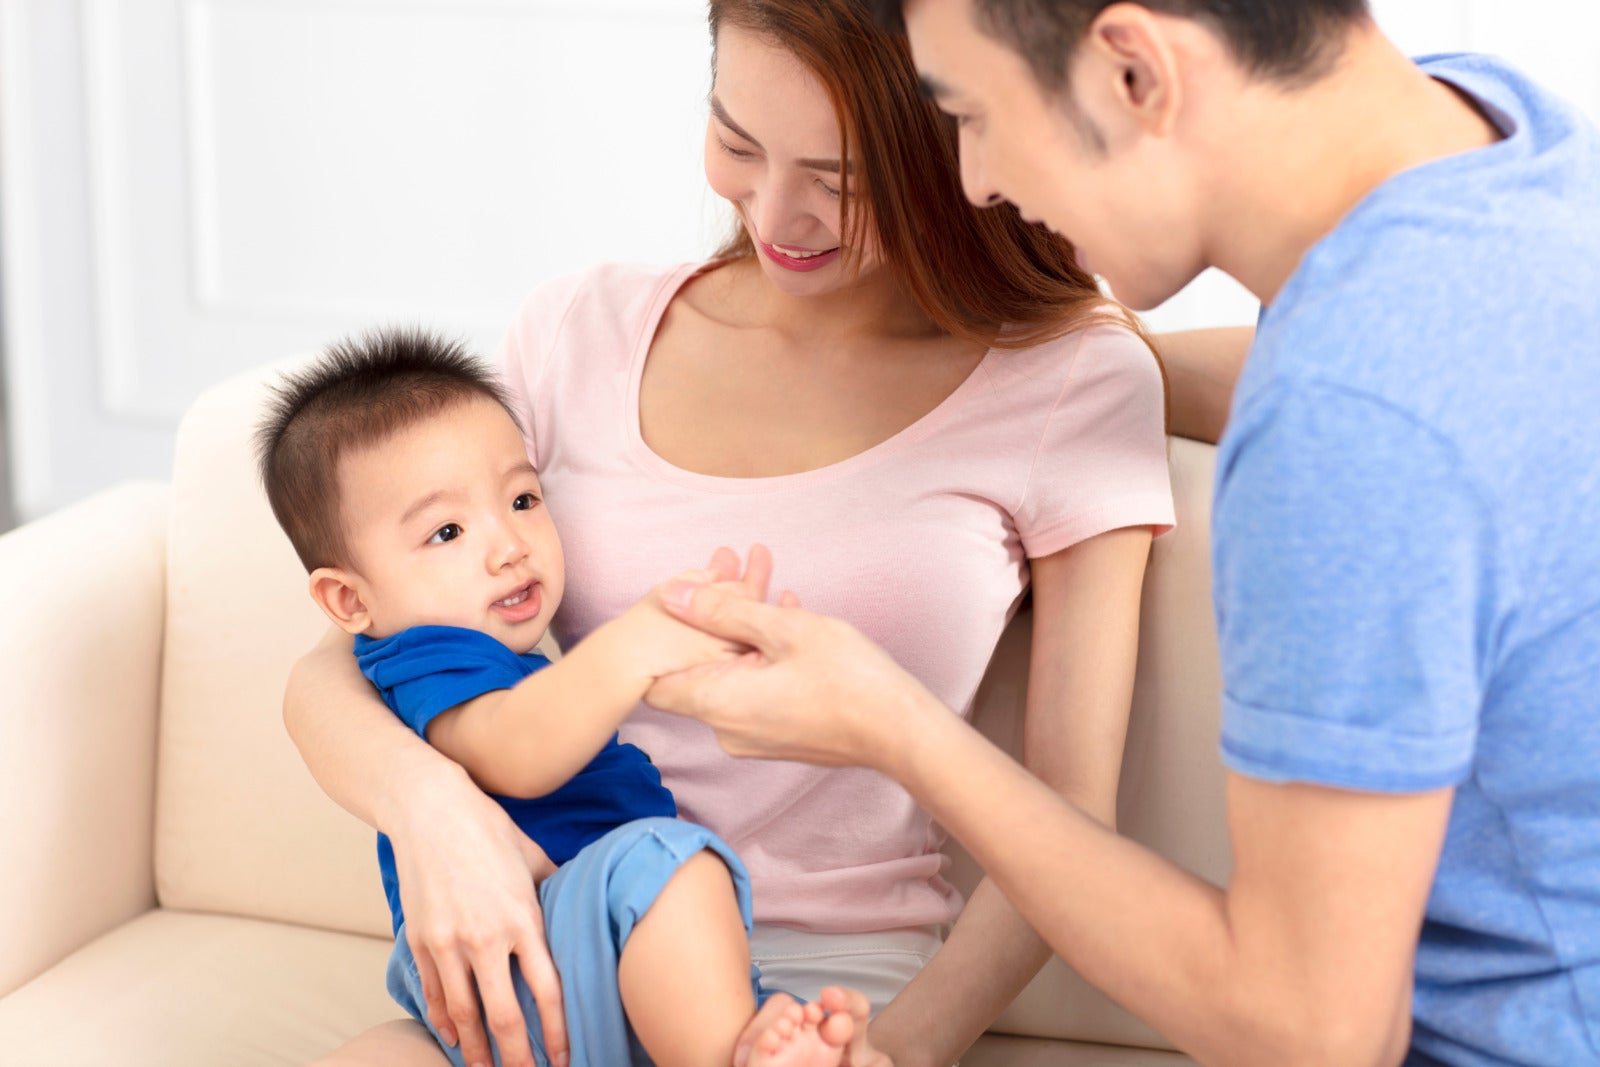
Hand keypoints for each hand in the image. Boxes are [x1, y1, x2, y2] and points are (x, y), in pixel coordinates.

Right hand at [389, 772, 568, 1066]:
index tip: (563, 1058)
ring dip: (477, 1051)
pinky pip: (435, 993)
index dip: (556, 1032)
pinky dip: (445, 1021)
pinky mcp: (419, 939)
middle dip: (517, 1057)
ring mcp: (448, 942)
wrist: (428, 809)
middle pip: (505, 1016)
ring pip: (465, 1015)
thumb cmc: (487, 829)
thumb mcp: (533, 856)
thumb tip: (574, 907)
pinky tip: (455, 1039)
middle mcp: (486, 937)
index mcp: (523, 918)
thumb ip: (553, 890)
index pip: (546, 990)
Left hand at [644, 548, 932, 770]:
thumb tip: (671, 595)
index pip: (655, 682)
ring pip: (731, 676)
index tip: (688, 604)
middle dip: (714, 622)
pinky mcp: (777, 737)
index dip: (665, 640)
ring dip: (745, 633)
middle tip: (736, 572)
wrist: (899, 731)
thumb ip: (722, 611)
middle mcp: (726, 730)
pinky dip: (763, 657)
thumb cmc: (847, 679)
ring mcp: (752, 738)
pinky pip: (754, 691)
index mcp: (718, 704)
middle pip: (698, 671)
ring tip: (771, 584)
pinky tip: (790, 620)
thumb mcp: (784, 629)